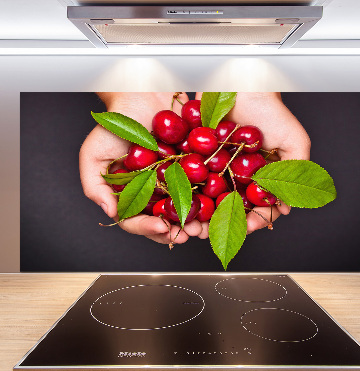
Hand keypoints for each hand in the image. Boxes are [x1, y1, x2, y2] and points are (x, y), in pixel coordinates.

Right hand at [79, 92, 202, 243]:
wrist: (143, 95)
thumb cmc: (114, 124)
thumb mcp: (93, 155)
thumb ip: (94, 187)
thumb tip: (111, 213)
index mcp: (129, 195)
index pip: (135, 220)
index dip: (147, 228)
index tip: (162, 227)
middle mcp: (151, 192)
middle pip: (162, 221)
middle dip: (175, 231)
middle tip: (188, 235)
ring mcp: (172, 182)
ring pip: (183, 209)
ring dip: (194, 222)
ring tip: (202, 227)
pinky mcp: (190, 170)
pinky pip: (200, 188)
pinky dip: (208, 199)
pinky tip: (215, 205)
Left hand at [195, 92, 310, 236]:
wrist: (240, 83)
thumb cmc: (270, 110)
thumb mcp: (294, 141)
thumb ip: (296, 173)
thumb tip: (286, 208)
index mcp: (261, 177)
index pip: (258, 207)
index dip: (254, 221)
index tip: (248, 228)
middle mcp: (238, 176)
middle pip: (229, 208)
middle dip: (220, 224)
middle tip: (210, 234)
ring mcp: (217, 168)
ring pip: (207, 199)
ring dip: (199, 215)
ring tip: (191, 226)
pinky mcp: (198, 157)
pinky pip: (190, 180)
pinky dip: (184, 193)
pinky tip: (178, 204)